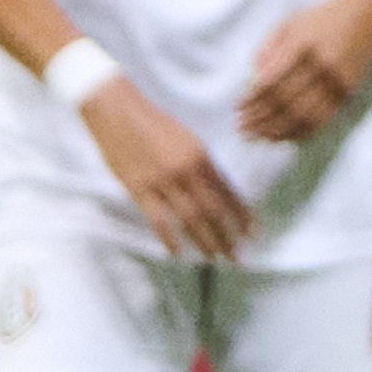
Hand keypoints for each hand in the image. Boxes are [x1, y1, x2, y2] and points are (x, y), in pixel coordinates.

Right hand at [83, 80, 253, 260]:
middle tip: (238, 256)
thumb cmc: (154, 125)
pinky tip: (178, 253)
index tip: (254, 233)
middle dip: (228, 236)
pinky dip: (169, 239)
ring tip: (214, 259)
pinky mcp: (138, 188)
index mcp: (202, 157)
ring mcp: (162, 181)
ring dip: (204, 241)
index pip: (228, 193)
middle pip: (213, 211)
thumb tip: (221, 194)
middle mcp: (187, 171)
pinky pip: (158, 220)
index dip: (242, 215)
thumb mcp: (188, 141)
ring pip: (190, 219)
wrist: (118, 111)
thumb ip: (204, 168)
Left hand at [238, 0, 371, 144]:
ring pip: (305, 116)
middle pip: (287, 102)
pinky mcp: (348, 89)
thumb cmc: (319, 18)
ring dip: (278, 130)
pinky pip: (322, 118)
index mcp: (303, 44)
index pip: (272, 81)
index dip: (252, 98)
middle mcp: (322, 64)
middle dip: (260, 119)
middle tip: (241, 128)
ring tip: (258, 137)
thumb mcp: (288, 24)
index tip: (236, 108)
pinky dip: (301, 131)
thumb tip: (252, 83)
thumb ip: (267, 50)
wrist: (366, 12)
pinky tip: (284, 136)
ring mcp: (338, 79)